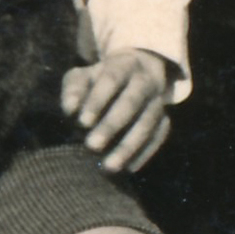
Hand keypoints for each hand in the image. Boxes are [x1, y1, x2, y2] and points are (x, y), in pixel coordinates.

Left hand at [62, 49, 173, 173]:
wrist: (136, 75)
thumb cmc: (99, 80)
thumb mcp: (83, 77)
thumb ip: (73, 90)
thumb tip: (70, 109)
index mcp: (124, 65)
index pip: (112, 79)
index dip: (98, 100)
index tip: (82, 122)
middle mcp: (146, 81)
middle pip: (132, 101)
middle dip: (112, 124)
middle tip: (91, 145)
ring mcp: (158, 102)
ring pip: (149, 123)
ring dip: (129, 146)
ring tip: (108, 166)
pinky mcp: (164, 121)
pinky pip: (159, 137)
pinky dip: (145, 153)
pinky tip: (128, 168)